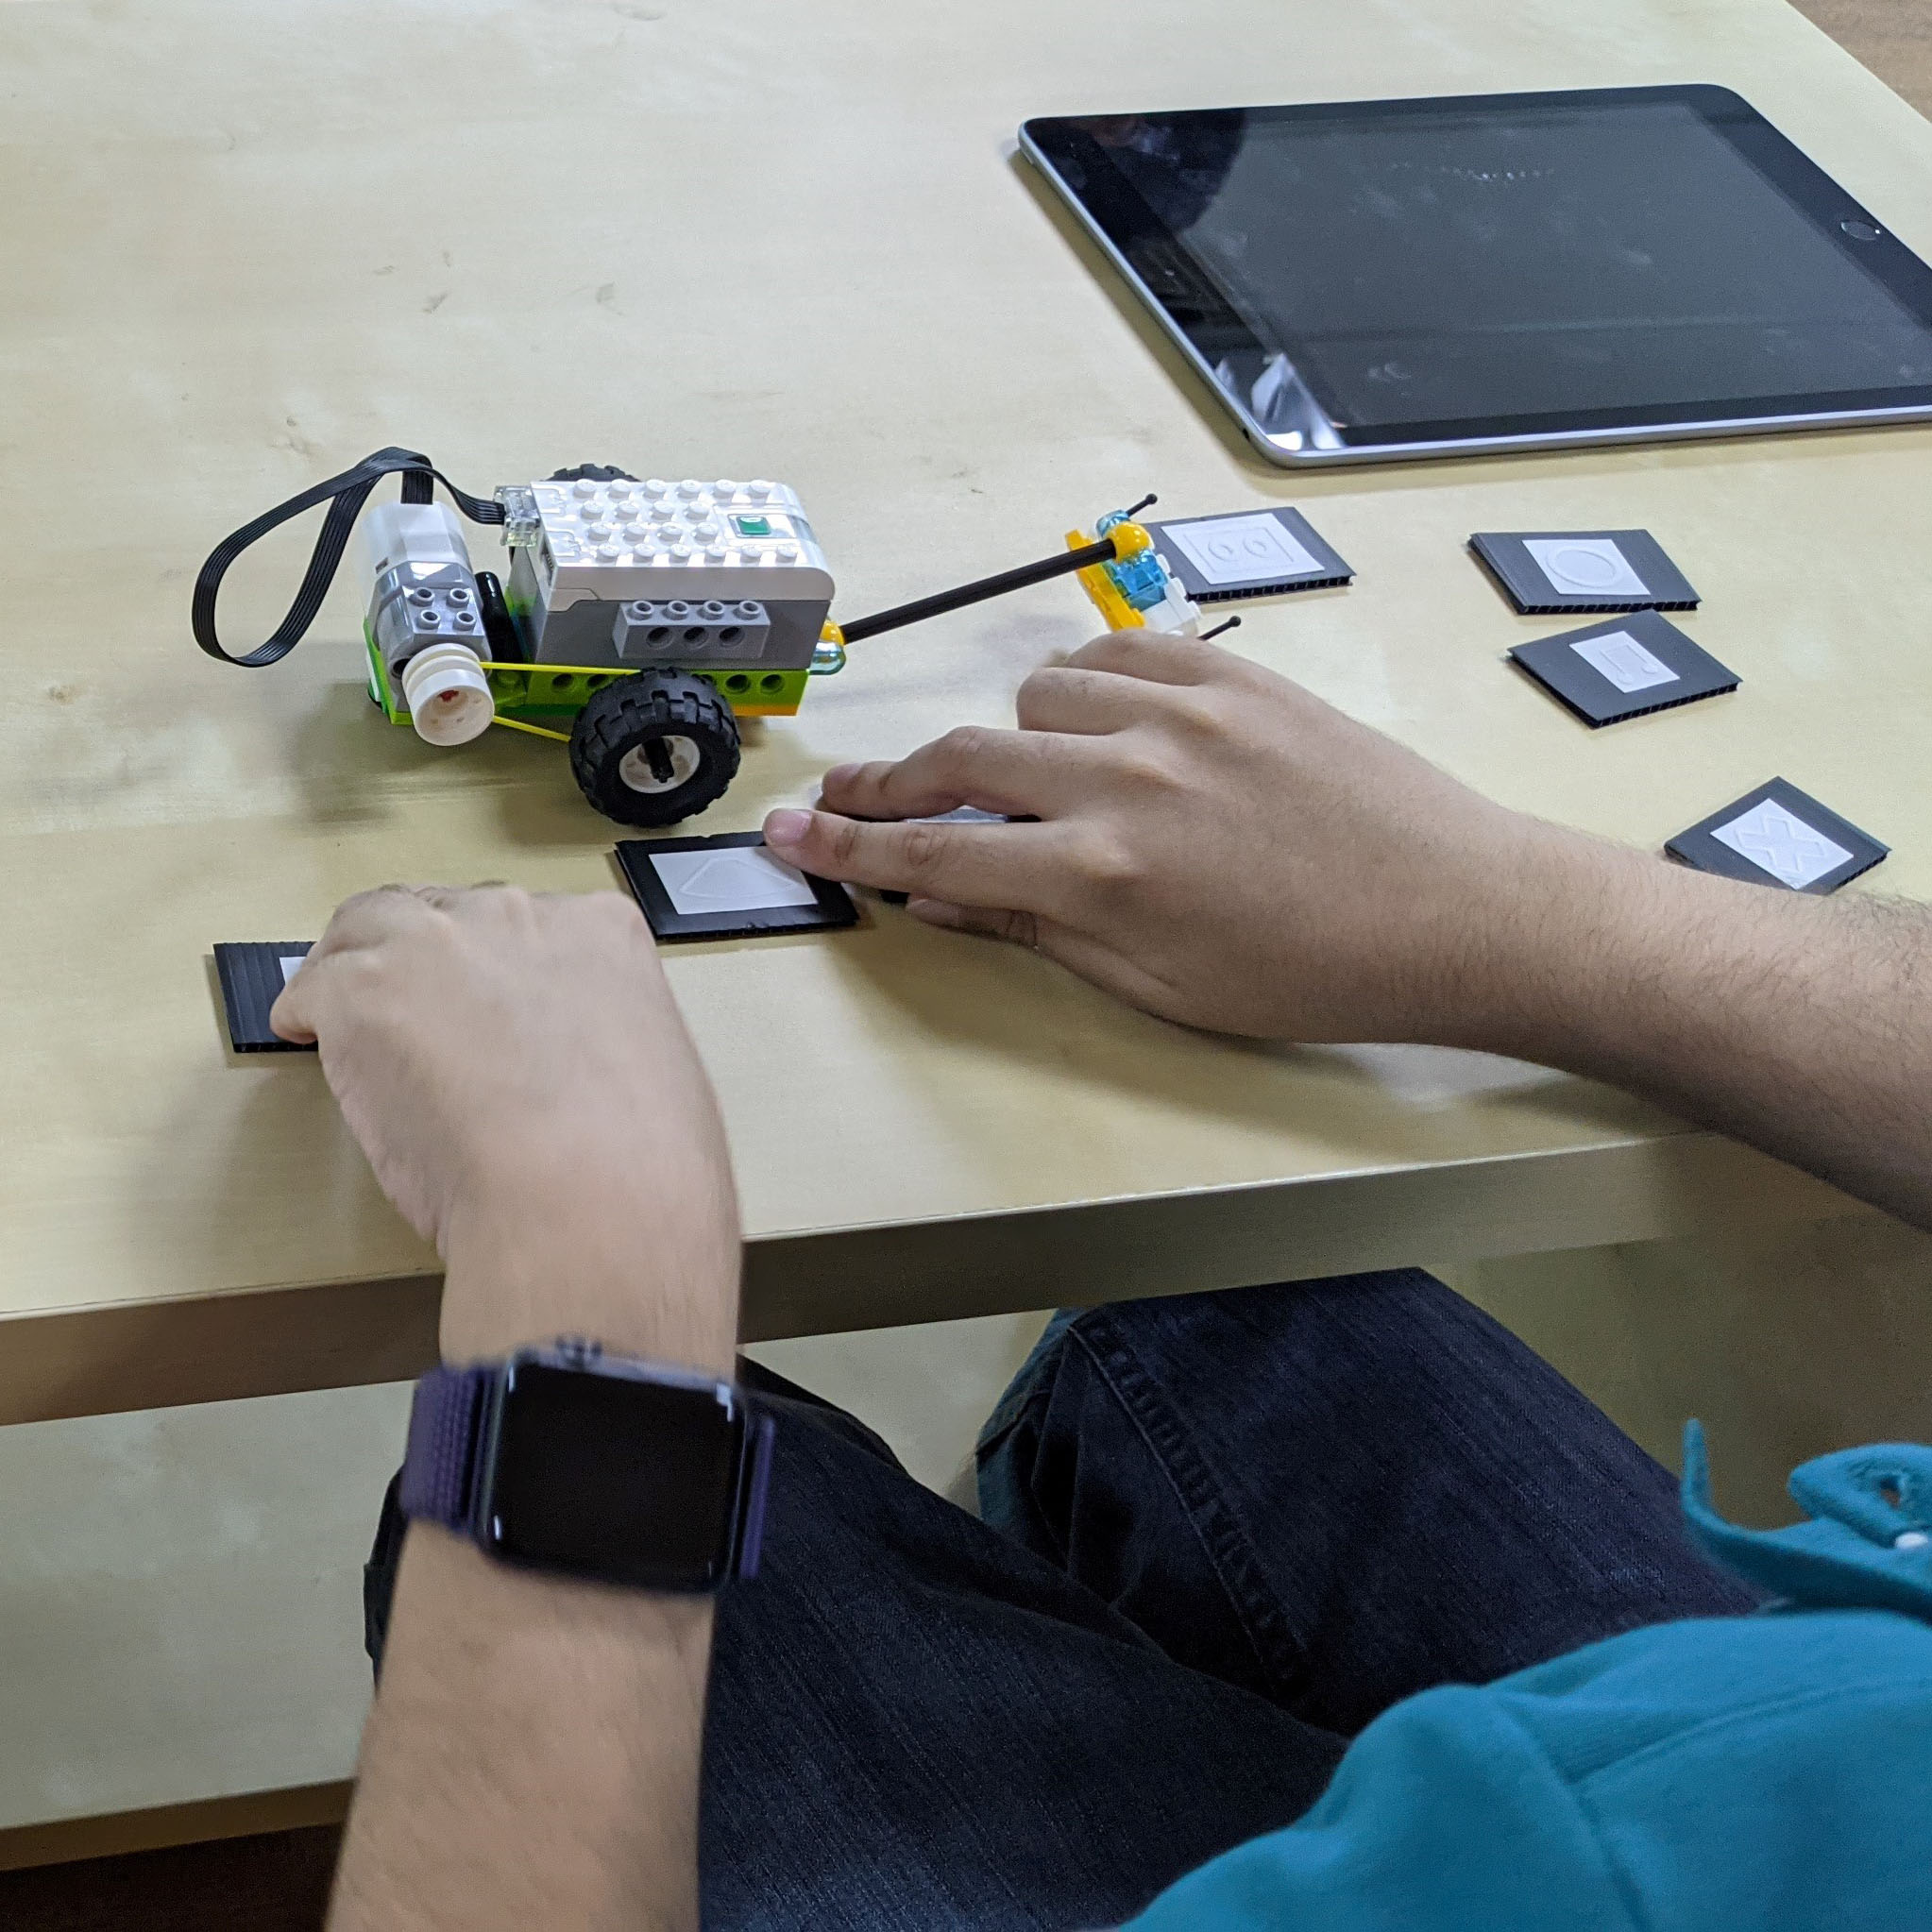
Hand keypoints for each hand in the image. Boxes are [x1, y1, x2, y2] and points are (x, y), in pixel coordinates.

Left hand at [272, 886, 739, 1362]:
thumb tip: (571, 1072)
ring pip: (369, 928)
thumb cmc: (640, 1166)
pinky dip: (307, 1014)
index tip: (480, 999)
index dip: (494, 965)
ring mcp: (436, 945)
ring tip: (342, 1015)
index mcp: (600, 931)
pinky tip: (306, 1040)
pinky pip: (311, 988)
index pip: (528, 923)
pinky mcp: (364, 991)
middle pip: (445, 913)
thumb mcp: (655, 1070)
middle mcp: (519, 917)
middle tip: (409, 1010)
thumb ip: (601, 1043)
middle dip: (424, 957)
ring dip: (356, 969)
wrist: (589, 1199)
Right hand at [765, 630, 1600, 1041]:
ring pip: (1032, 699)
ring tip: (1032, 783)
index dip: (849, 847)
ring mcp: (1180, 713)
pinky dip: (1082, 687)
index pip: (934, 851)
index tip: (788, 834)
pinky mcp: (1232, 675)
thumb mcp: (1161, 988)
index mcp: (1101, 877)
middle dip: (886, 783)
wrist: (1454, 910)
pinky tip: (1097, 725)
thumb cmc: (1313, 975)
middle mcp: (1125, 779)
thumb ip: (1039, 931)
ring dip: (1009, 743)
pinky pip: (1111, 653)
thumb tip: (940, 895)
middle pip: (957, 759)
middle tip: (846, 794)